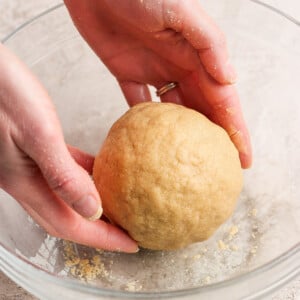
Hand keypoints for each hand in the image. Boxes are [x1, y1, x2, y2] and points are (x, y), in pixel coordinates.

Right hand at [0, 44, 137, 252]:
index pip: (71, 225)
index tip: (130, 244)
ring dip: (92, 208)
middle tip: (127, 233)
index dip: (102, 239)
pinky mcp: (35, 151)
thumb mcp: (37, 133)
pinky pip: (65, 174)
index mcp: (27, 183)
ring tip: (117, 209)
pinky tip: (98, 172)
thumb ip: (62, 174)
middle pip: (69, 219)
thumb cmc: (5, 94)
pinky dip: (84, 179)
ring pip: (67, 199)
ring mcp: (30, 167)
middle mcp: (28, 181)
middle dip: (100, 231)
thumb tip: (92, 209)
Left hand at [64, 0, 251, 167]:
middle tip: (220, 166)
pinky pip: (139, 102)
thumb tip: (230, 79)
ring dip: (183, 134)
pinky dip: (146, 120)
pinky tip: (151, 138)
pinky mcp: (127, 72)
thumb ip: (209, 44)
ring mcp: (153, 71)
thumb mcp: (181, 11)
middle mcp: (178, 66)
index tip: (243, 157)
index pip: (222, 99)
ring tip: (190, 159)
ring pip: (174, 110)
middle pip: (202, 110)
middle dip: (214, 138)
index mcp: (196, 55)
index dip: (235, 129)